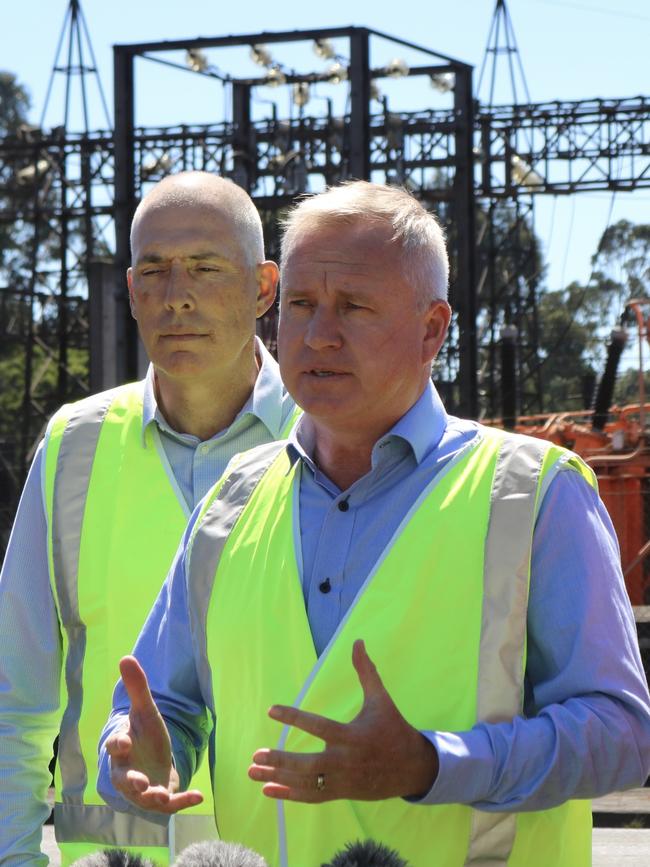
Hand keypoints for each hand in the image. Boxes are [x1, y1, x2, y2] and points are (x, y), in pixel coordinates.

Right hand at [106, 656, 202, 813]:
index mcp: (121, 748)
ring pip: (144, 798)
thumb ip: (137, 688)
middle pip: (124, 780)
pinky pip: (169, 805)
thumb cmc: (144, 735)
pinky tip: (199, 796)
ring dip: (154, 797)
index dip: (118, 743)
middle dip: (131, 782)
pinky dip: (183, 802)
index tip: (123, 741)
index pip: (115, 746)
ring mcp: (143, 789)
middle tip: (140, 783)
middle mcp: (128, 772)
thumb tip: (126, 657)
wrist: (152, 760)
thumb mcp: (145, 711)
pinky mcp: (160, 799)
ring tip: (164, 796)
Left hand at [248, 639, 437, 802]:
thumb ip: (366, 671)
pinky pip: (311, 797)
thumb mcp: (381, 699)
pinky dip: (289, 794)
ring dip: (278, 778)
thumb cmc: (393, 728)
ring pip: (306, 783)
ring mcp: (342, 781)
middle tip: (255, 755)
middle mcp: (345, 761)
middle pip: (308, 765)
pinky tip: (268, 789)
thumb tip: (358, 641)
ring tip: (251, 772)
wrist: (413, 768)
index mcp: (352, 736)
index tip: (271, 710)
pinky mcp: (341, 793)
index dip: (294, 718)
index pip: (318, 726)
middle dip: (280, 761)